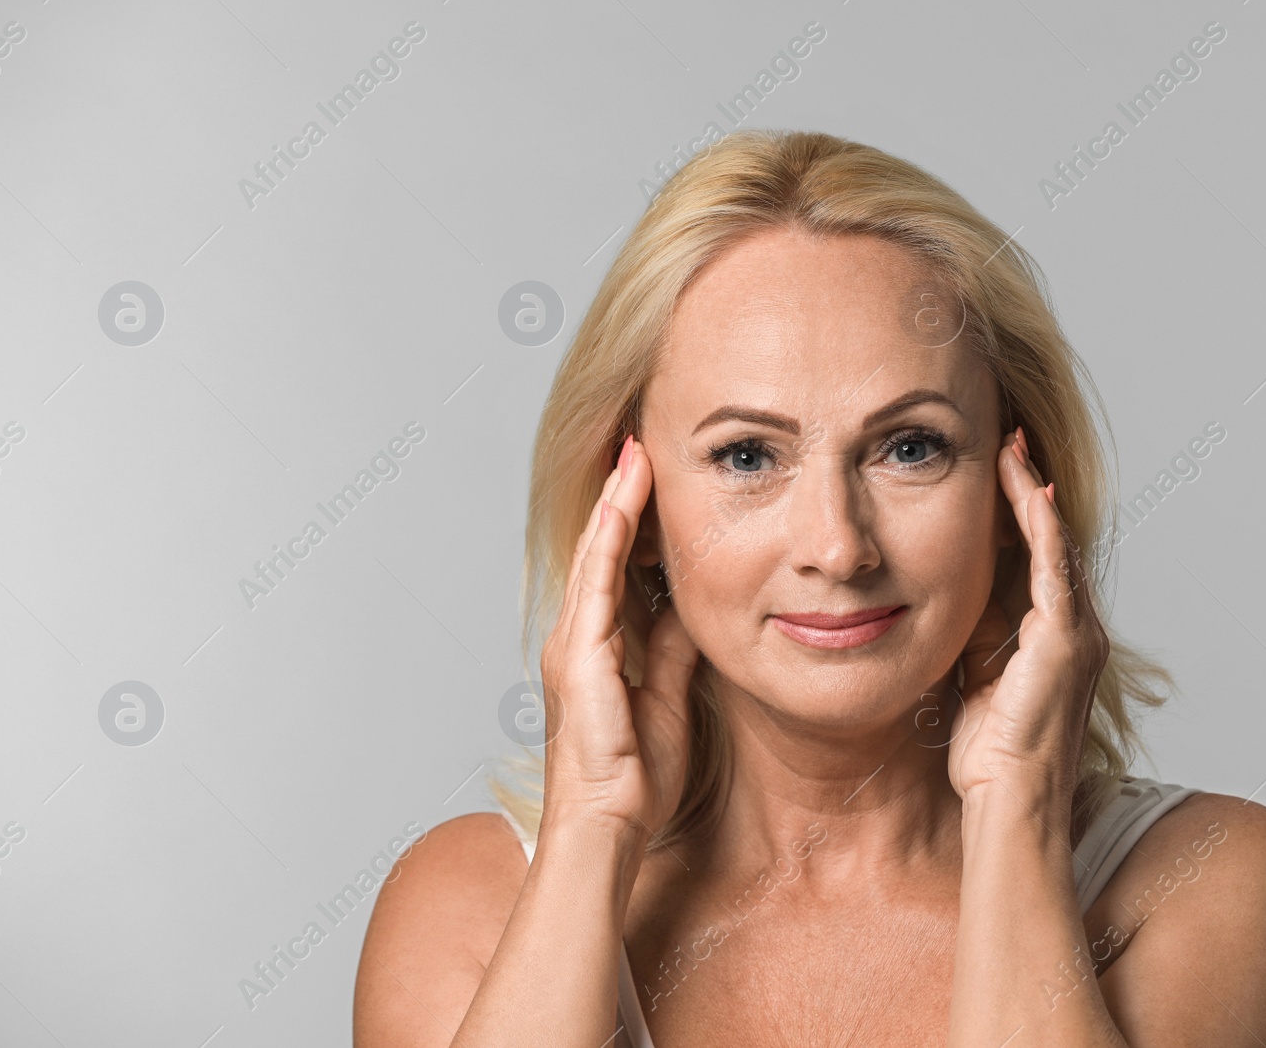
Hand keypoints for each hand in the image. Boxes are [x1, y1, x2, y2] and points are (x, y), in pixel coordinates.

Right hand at [538, 435, 701, 841]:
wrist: (608, 824)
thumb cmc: (633, 778)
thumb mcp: (670, 698)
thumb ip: (675, 652)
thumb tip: (692, 609)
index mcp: (596, 648)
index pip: (616, 566)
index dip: (633, 519)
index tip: (653, 476)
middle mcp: (576, 637)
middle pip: (600, 548)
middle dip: (620, 494)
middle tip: (640, 440)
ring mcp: (573, 643)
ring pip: (596, 552)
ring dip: (617, 500)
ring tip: (636, 451)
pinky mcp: (579, 655)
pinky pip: (598, 581)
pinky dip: (612, 535)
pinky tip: (628, 500)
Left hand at [946, 427, 1108, 806]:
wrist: (1008, 803)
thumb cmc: (988, 756)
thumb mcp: (973, 678)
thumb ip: (972, 635)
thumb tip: (943, 596)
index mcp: (1048, 637)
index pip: (1032, 559)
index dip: (1014, 513)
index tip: (993, 468)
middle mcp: (1071, 628)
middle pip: (1048, 541)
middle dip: (1027, 488)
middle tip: (1007, 436)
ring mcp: (1075, 633)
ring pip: (1054, 543)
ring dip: (1032, 491)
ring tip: (1012, 446)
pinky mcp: (1065, 640)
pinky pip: (1054, 567)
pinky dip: (1041, 524)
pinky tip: (1027, 487)